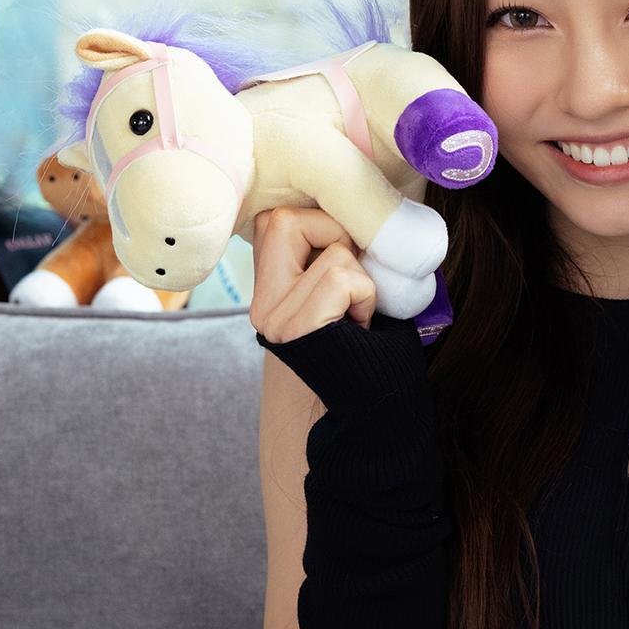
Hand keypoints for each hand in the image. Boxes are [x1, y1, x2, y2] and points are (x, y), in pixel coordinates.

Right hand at [249, 206, 376, 343]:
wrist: (360, 419)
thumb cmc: (360, 345)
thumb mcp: (336, 295)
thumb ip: (326, 256)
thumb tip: (349, 210)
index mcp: (267, 289)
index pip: (275, 218)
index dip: (320, 221)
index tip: (345, 256)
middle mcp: (262, 303)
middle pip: (285, 219)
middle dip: (335, 232)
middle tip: (351, 279)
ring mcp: (274, 317)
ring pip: (333, 251)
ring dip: (361, 276)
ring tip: (357, 311)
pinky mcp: (296, 330)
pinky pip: (341, 280)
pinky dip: (366, 295)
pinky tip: (361, 322)